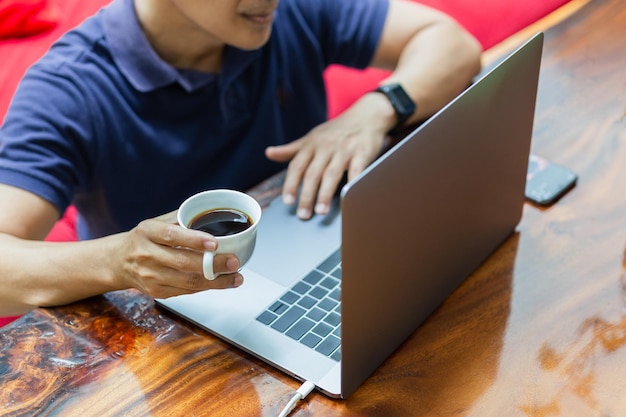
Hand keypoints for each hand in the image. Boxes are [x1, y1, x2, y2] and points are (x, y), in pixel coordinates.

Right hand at [112, 211, 242, 298]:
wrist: (118, 261)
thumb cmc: (145, 239)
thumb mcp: (157, 222)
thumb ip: (182, 218)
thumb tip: (214, 213)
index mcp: (148, 232)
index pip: (172, 236)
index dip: (194, 240)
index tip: (215, 243)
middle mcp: (146, 254)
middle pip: (183, 263)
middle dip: (213, 264)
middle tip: (234, 262)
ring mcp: (150, 276)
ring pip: (188, 282)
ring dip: (216, 281)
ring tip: (235, 276)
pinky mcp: (156, 292)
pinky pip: (186, 291)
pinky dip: (206, 288)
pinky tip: (221, 282)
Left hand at [265, 95, 390, 218]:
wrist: (366, 116)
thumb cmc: (337, 131)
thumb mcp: (312, 137)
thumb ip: (291, 149)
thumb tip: (268, 153)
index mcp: (312, 145)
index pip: (297, 166)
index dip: (291, 184)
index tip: (288, 201)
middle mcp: (326, 147)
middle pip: (313, 174)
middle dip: (307, 195)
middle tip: (303, 215)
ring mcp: (344, 151)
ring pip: (332, 174)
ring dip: (325, 194)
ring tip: (320, 212)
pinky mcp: (362, 153)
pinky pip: (356, 172)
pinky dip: (352, 185)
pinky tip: (347, 199)